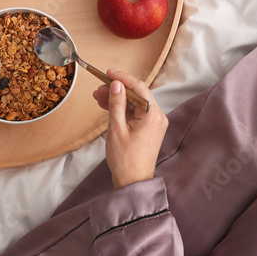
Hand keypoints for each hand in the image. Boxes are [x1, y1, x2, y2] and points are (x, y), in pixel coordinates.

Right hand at [92, 69, 167, 188]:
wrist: (133, 182)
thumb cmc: (125, 160)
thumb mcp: (116, 128)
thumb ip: (116, 103)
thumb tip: (116, 84)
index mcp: (153, 115)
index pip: (139, 88)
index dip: (122, 78)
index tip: (108, 73)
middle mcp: (158, 117)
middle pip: (137, 94)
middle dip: (117, 89)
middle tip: (99, 87)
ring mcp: (155, 123)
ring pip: (135, 103)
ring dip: (118, 99)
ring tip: (98, 97)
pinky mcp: (149, 129)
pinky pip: (135, 113)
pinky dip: (122, 109)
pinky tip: (107, 106)